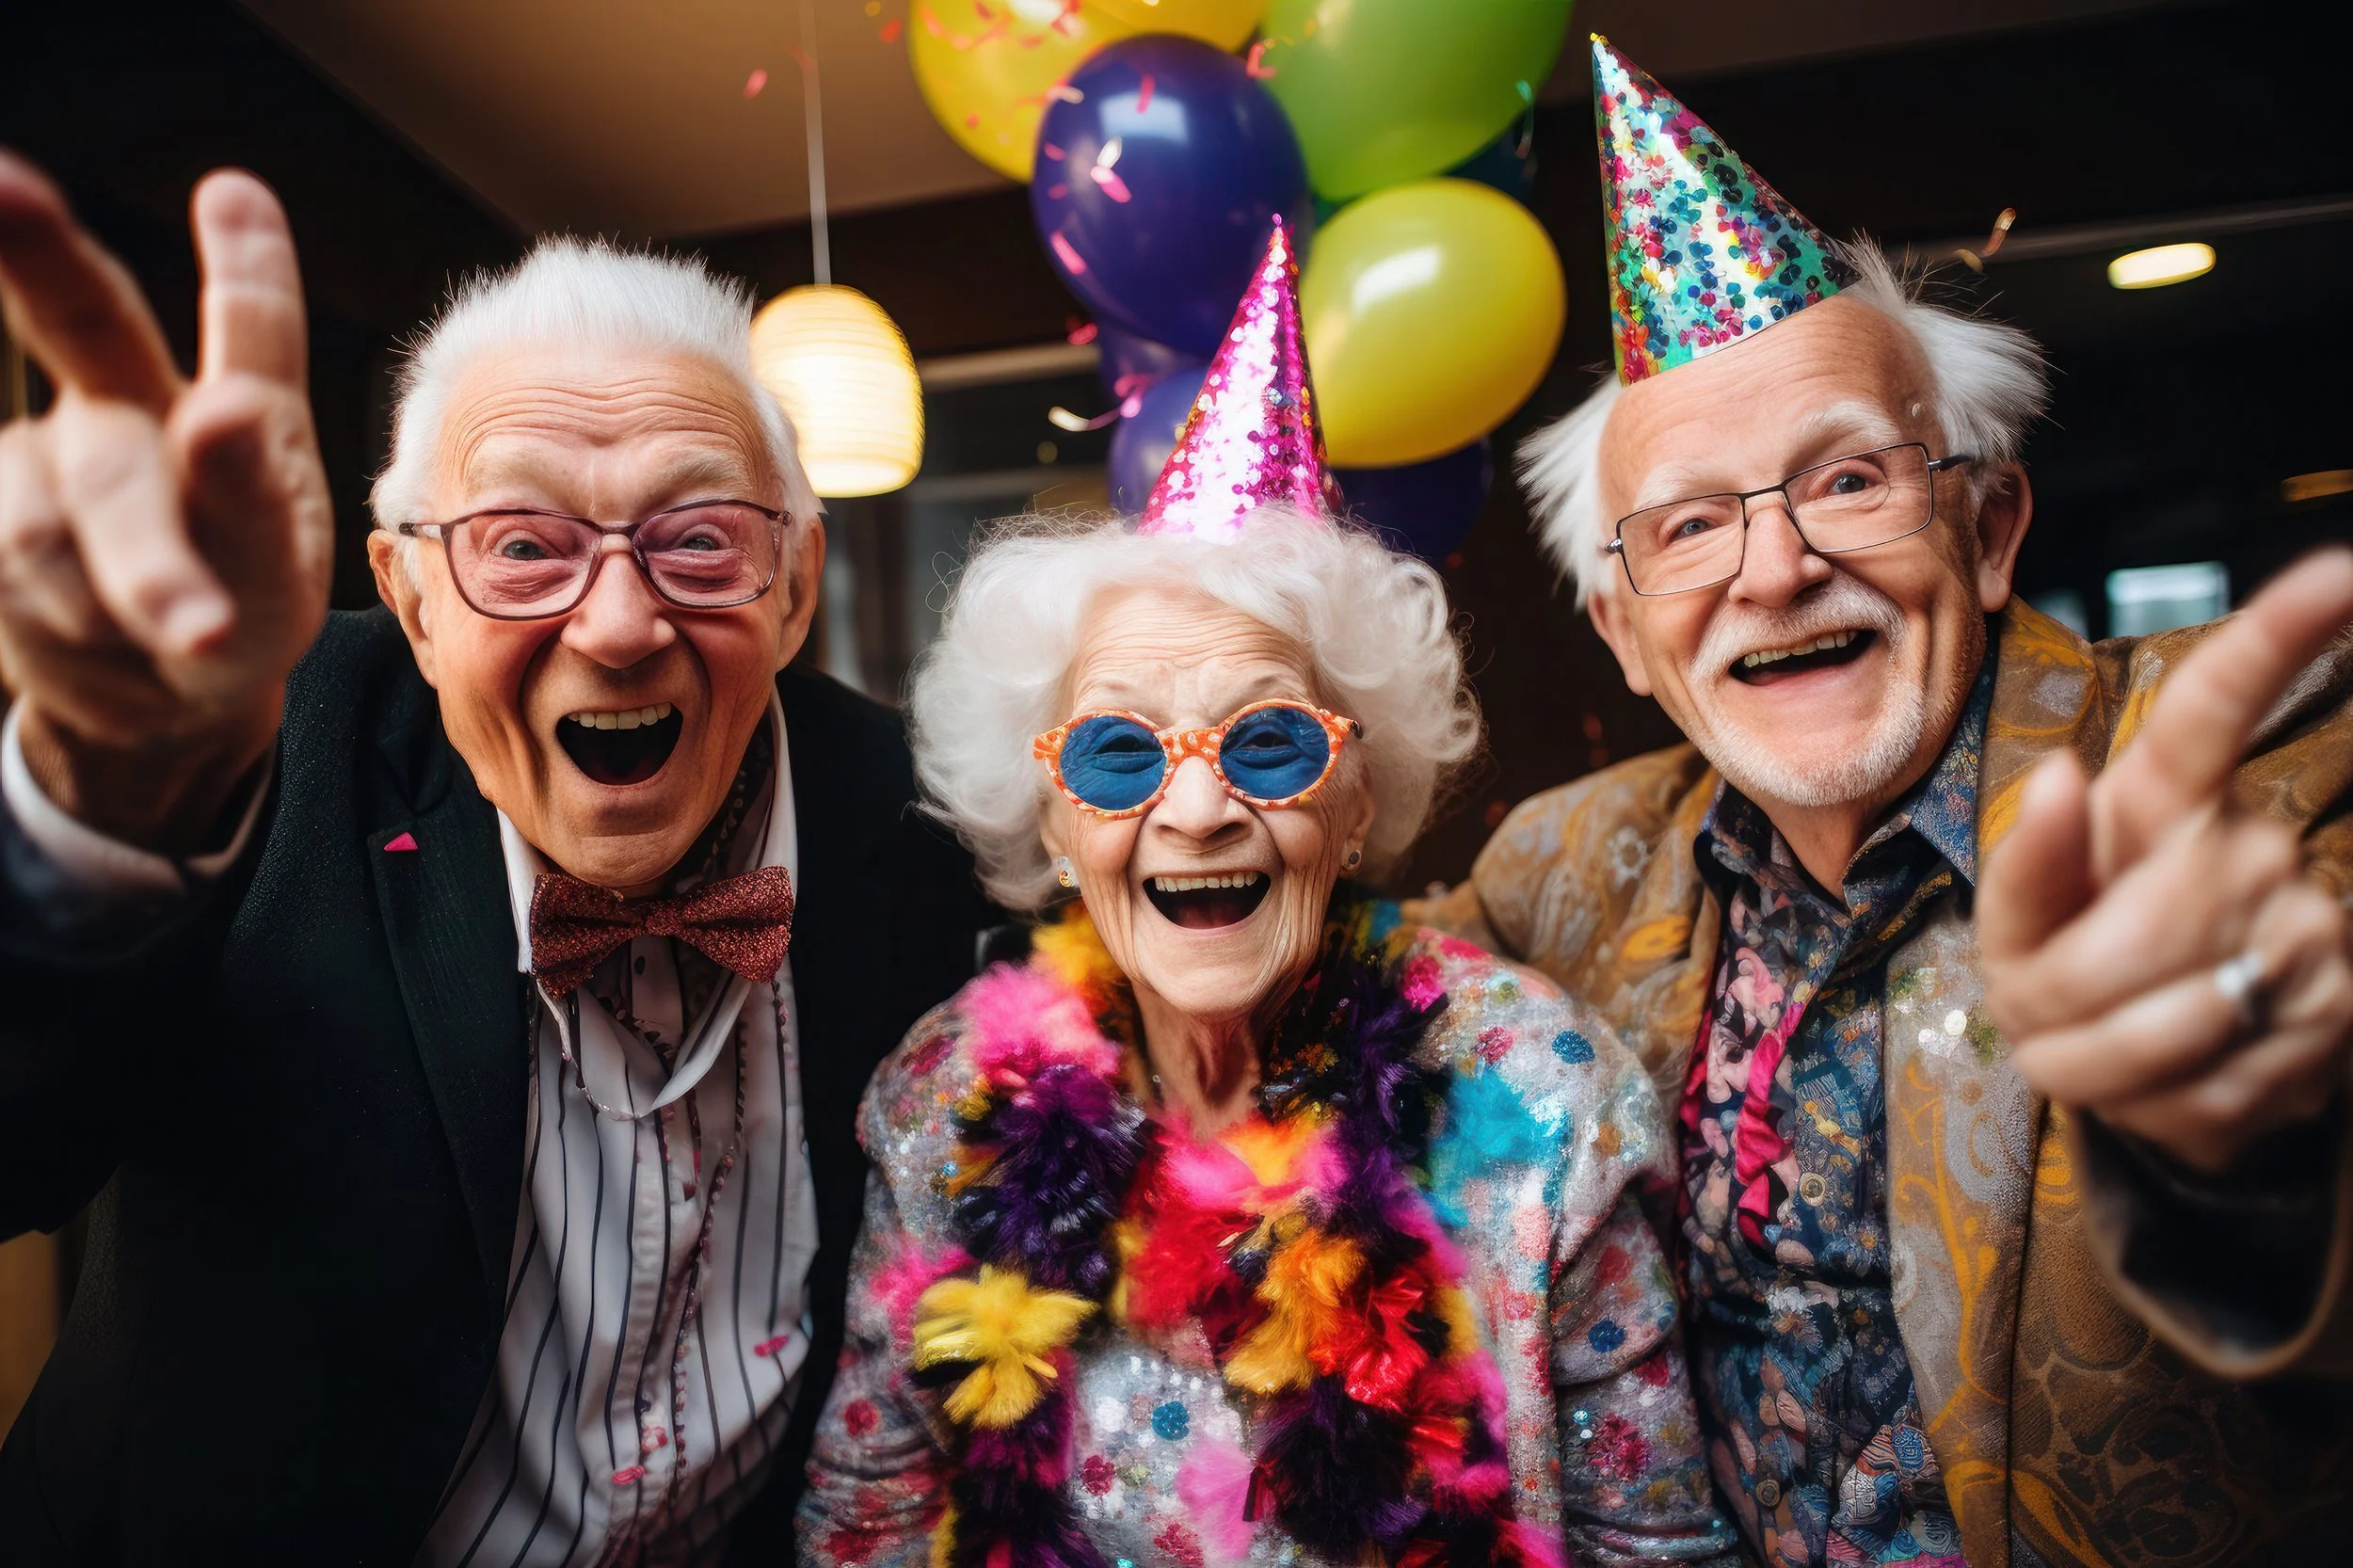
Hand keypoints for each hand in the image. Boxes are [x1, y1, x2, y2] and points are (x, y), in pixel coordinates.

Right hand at [0, 153, 329, 851]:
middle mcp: (132, 401)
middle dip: (35, 249)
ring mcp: (46, 449)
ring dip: (135, 584)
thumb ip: (251, 490)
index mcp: (243, 407)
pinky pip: (20, 559)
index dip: (243, 262)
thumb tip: (219, 404)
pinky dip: (75, 621)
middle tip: (5, 185)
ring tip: (191, 632)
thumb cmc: (240, 611)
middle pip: (82, 315)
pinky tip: (103, 637)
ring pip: (61, 498)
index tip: (234, 193)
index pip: (250, 325)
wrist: (167, 693)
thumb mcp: (272, 569)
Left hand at [1982, 548, 2352, 1174]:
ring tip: (2092, 1042)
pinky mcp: (2327, 1025)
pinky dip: (2146, 1107)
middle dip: (2055, 998)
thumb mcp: (2016, 918)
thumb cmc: (2067, 955)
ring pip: (2166, 1025)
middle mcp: (2251, 846)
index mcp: (2165, 797)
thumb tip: (2064, 778)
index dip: (2275, 639)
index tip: (2337, 572)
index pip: (2218, 708)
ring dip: (2092, 1063)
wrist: (2138, 1057)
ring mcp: (2306, 932)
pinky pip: (2202, 1091)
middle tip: (2044, 1003)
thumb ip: (2026, 865)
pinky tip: (2155, 1077)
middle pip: (2139, 935)